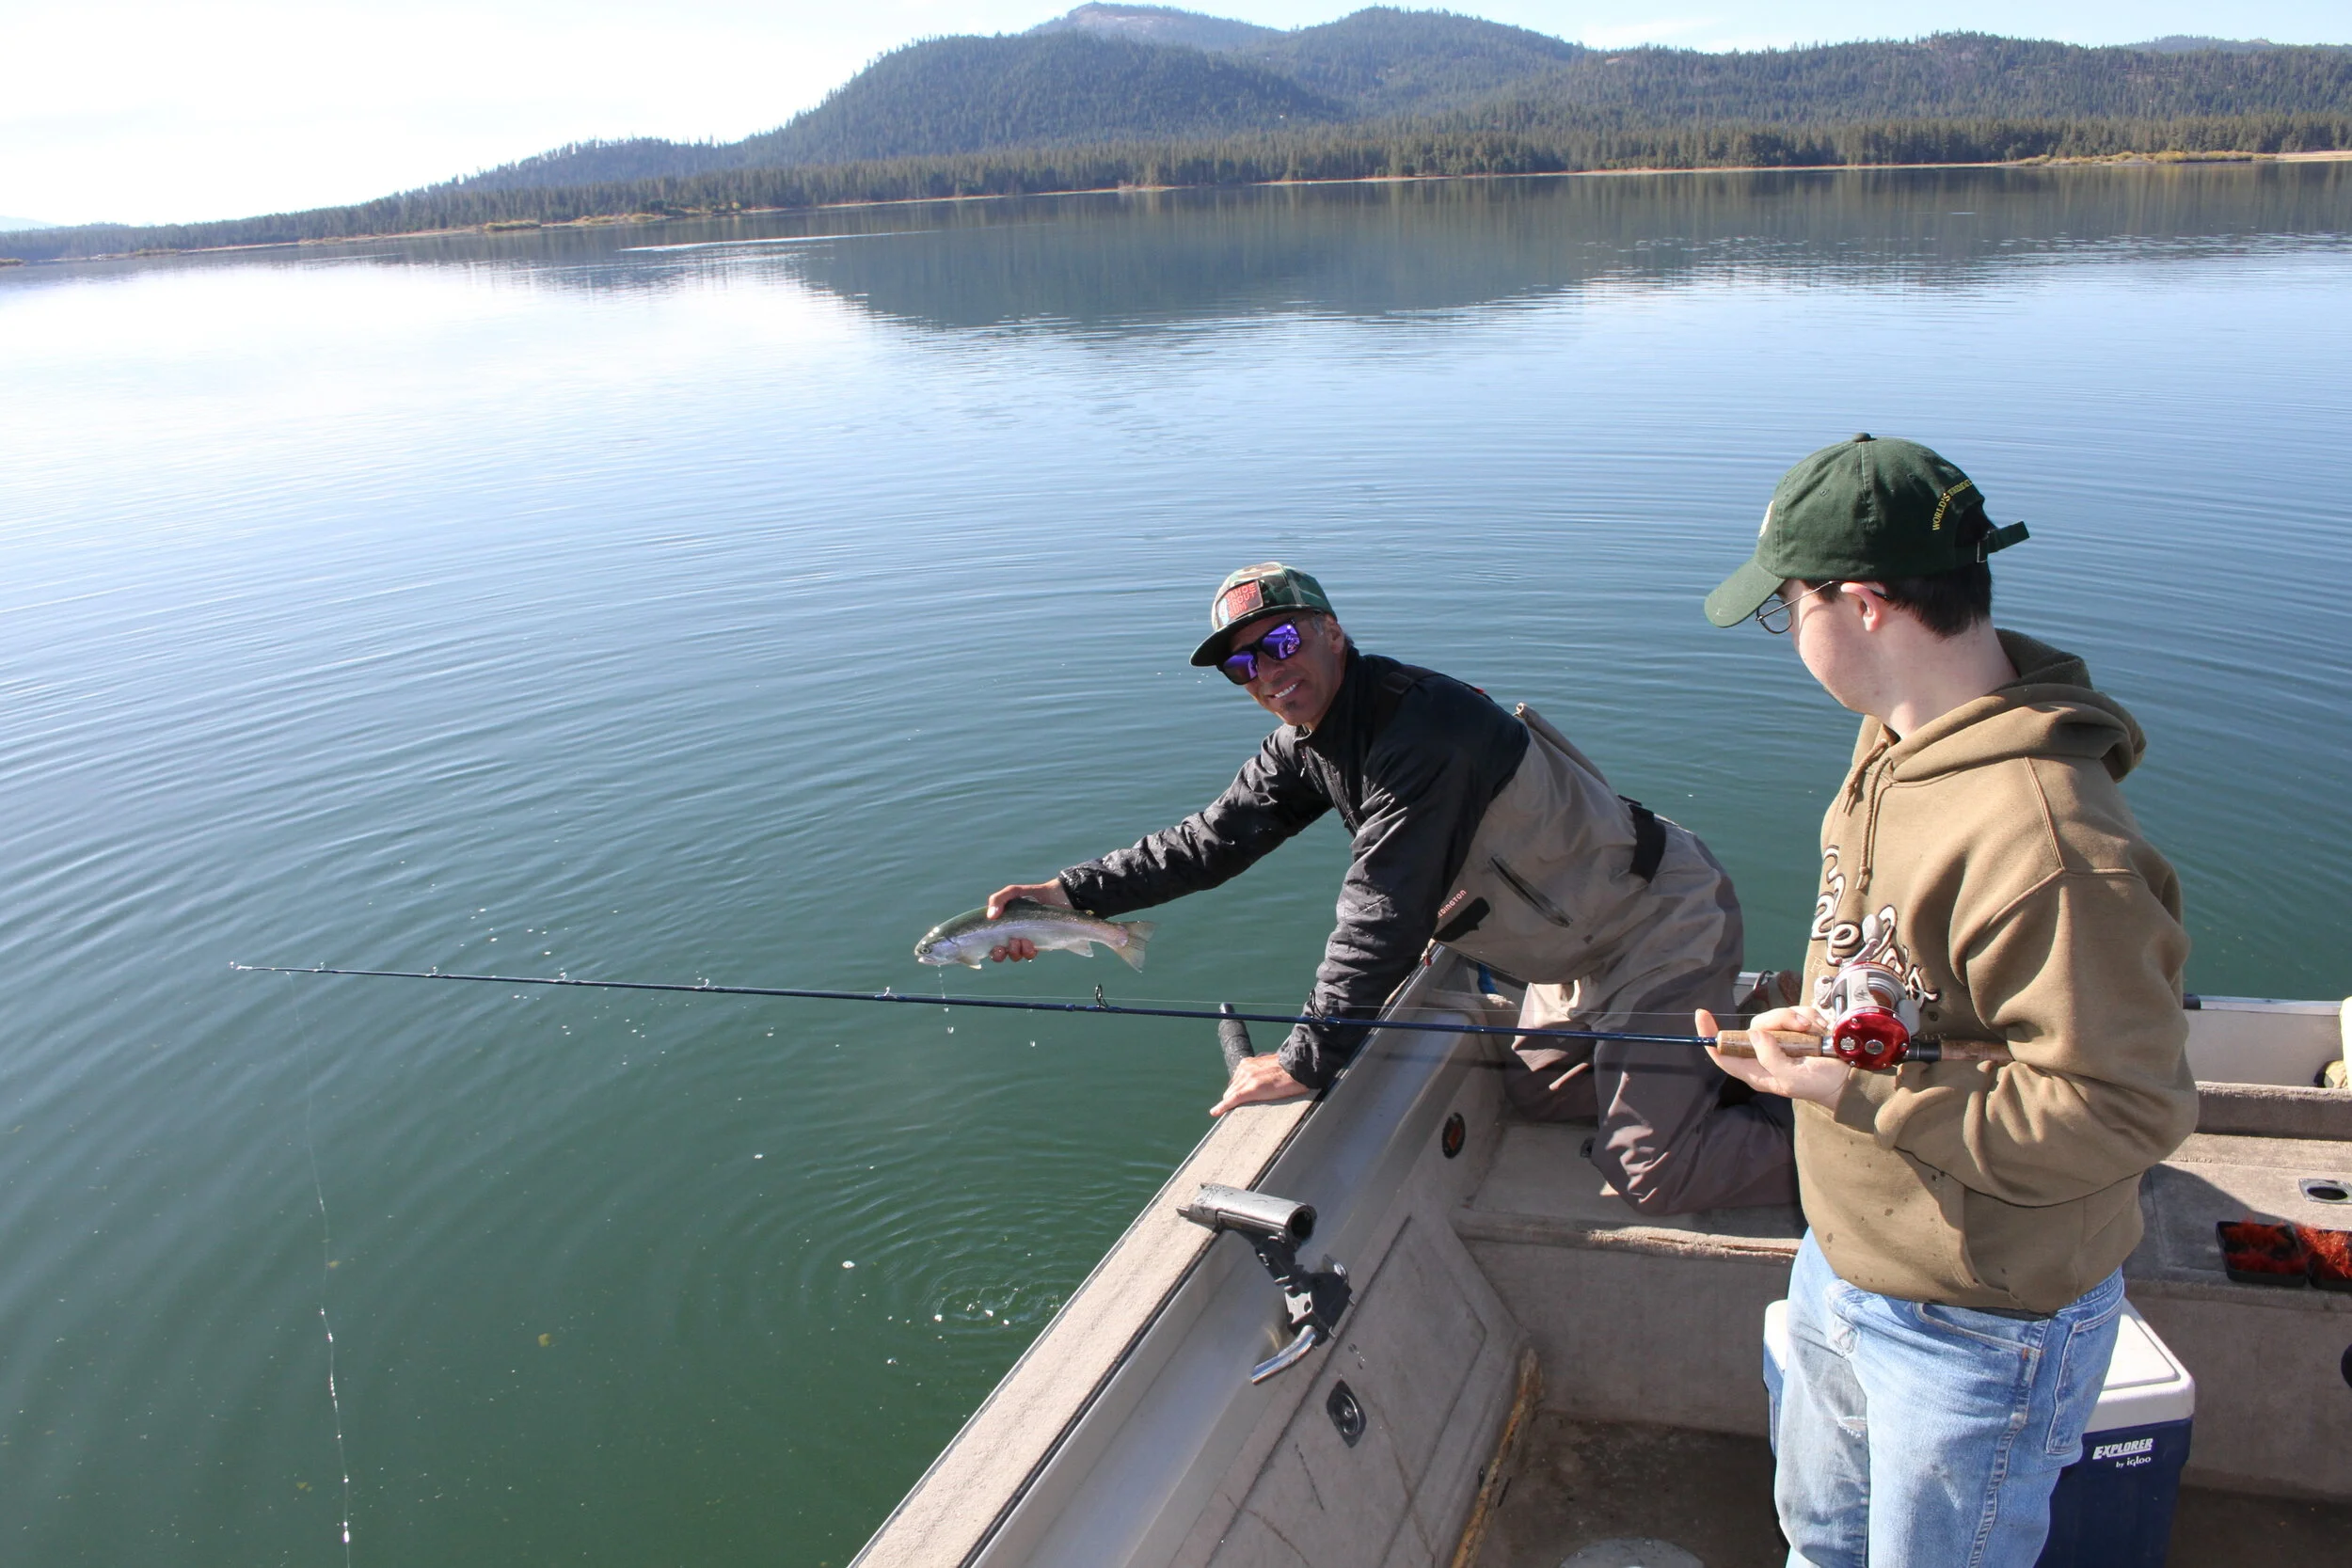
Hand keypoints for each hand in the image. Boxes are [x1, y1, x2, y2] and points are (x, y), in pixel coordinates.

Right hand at [984, 878, 1069, 961]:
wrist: (1058, 897)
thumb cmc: (1032, 894)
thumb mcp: (1013, 892)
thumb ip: (998, 899)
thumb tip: (990, 916)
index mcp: (1002, 927)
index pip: (990, 943)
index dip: (990, 950)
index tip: (995, 946)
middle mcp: (1010, 936)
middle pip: (1000, 955)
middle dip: (1000, 955)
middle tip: (1005, 946)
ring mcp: (1024, 942)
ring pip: (1015, 956)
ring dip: (1015, 952)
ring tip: (1021, 940)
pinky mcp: (1037, 945)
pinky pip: (1029, 955)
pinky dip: (1028, 952)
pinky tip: (1030, 943)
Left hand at [1209, 1054, 1310, 1116]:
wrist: (1299, 1068)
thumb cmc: (1290, 1069)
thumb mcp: (1271, 1066)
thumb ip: (1261, 1071)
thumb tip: (1262, 1079)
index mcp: (1248, 1063)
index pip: (1236, 1081)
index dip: (1236, 1092)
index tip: (1236, 1099)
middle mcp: (1245, 1069)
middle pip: (1232, 1089)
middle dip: (1233, 1098)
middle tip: (1239, 1108)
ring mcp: (1247, 1078)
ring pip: (1231, 1095)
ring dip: (1232, 1103)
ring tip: (1235, 1113)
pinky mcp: (1251, 1089)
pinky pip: (1233, 1099)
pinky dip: (1223, 1106)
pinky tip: (1215, 1112)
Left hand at [1700, 1006, 1849, 1107]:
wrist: (1850, 1077)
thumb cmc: (1820, 1084)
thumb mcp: (1792, 1079)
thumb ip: (1771, 1059)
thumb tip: (1755, 1034)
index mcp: (1757, 1070)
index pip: (1724, 1054)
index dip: (1710, 1036)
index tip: (1702, 1015)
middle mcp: (1765, 1053)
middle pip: (1754, 1027)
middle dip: (1778, 1021)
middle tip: (1801, 1025)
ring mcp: (1781, 1039)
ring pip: (1775, 1016)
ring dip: (1797, 1018)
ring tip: (1814, 1030)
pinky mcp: (1797, 1028)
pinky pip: (1795, 1011)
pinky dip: (1808, 1016)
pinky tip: (1820, 1027)